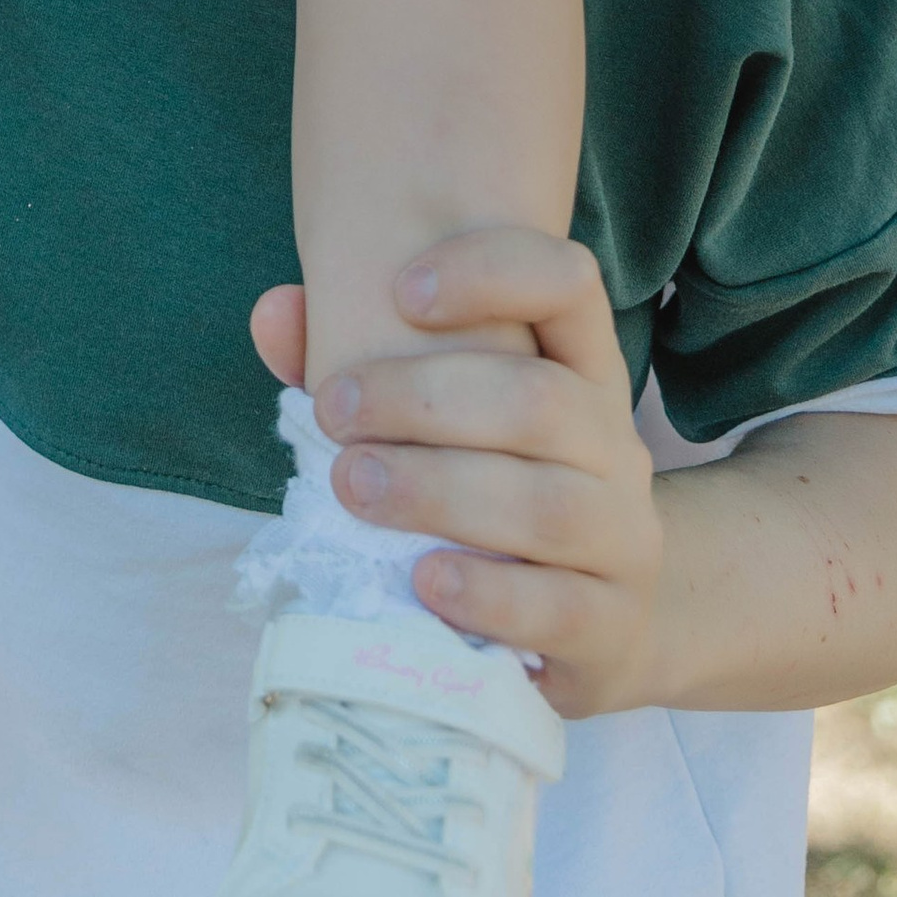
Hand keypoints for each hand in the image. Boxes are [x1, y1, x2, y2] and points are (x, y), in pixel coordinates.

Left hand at [251, 231, 665, 717]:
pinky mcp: (613, 626)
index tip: (401, 290)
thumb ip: (354, 363)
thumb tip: (272, 312)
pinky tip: (423, 583)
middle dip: (422, 401)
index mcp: (580, 371)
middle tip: (334, 414)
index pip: (569, 283)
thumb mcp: (439, 428)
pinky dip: (487, 594)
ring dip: (439, 492)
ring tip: (355, 488)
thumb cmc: (490, 499)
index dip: (494, 271)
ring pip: (546, 506)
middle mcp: (614, 444)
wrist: (597, 624)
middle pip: (539, 400)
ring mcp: (624, 538)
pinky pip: (558, 608)